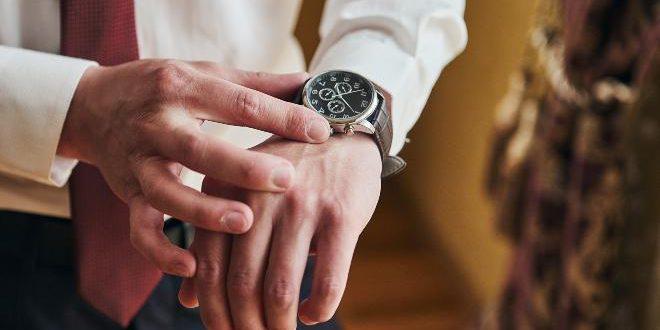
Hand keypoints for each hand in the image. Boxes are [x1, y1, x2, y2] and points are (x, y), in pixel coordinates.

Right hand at [56, 59, 330, 276]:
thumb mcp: (206, 74)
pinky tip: (192, 265)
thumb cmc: (163, 88)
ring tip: (246, 222)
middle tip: (288, 180)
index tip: (320, 131)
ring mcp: (140, 162)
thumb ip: (257, 83)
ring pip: (167, 192)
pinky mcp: (128, 193)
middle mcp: (158, 124)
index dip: (281, 116)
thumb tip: (310, 82)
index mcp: (185, 88)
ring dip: (204, 212)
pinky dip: (160, 251)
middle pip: (199, 148)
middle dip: (243, 166)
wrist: (95, 105)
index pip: (239, 102)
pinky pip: (139, 228)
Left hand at [179, 134, 381, 328]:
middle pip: (242, 283)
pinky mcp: (342, 215)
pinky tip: (315, 313)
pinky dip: (320, 306)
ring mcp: (302, 206)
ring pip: (281, 287)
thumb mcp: (243, 195)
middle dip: (246, 326)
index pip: (209, 267)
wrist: (342, 130)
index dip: (214, 312)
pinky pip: (328, 277)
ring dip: (279, 324)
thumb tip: (189, 300)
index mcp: (225, 192)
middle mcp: (259, 199)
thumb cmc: (287, 171)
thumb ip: (214, 242)